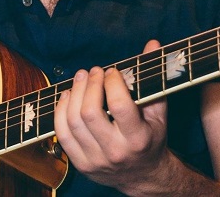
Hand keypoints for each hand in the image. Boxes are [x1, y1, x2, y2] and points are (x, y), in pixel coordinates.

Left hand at [54, 40, 171, 192]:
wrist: (144, 176)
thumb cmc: (151, 138)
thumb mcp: (158, 111)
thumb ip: (154, 78)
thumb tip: (152, 43)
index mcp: (138, 139)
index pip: (119, 105)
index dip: (112, 82)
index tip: (112, 71)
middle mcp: (115, 152)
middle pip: (90, 113)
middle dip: (89, 85)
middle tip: (93, 71)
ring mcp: (95, 160)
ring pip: (72, 122)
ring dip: (73, 93)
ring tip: (80, 78)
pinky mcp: (80, 164)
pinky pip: (61, 134)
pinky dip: (60, 110)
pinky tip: (67, 95)